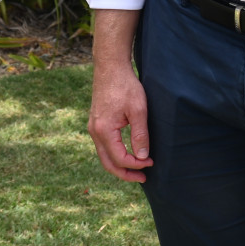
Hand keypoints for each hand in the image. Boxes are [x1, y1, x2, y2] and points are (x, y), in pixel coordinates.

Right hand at [88, 63, 153, 181]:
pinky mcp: (96, 123)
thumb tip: (142, 157)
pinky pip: (104, 146)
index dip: (136, 165)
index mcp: (104, 131)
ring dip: (120, 165)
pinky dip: (115, 154)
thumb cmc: (125, 86)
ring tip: (137, 169)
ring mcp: (93, 128)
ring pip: (104, 156)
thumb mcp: (138, 110)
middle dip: (125, 174)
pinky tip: (128, 153)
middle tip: (143, 178)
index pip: (119, 159)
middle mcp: (94, 132)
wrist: (110, 67)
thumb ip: (140, 135)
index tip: (151, 163)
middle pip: (108, 163)